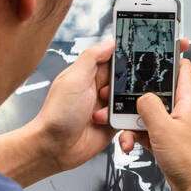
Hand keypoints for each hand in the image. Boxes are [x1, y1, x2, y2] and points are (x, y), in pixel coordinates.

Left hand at [28, 37, 119, 175]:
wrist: (55, 148)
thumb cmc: (57, 115)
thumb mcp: (73, 79)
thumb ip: (91, 58)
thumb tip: (108, 42)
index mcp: (88, 74)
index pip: (113, 59)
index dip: (124, 59)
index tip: (135, 61)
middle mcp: (98, 89)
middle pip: (126, 80)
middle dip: (125, 88)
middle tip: (110, 96)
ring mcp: (107, 107)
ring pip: (130, 100)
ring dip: (122, 108)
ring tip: (102, 116)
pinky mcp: (114, 124)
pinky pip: (130, 119)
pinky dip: (127, 123)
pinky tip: (112, 125)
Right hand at [105, 38, 188, 153]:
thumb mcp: (164, 128)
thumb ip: (149, 105)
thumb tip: (140, 95)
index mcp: (189, 99)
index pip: (181, 67)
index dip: (167, 57)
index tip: (150, 51)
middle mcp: (183, 109)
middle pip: (156, 91)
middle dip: (137, 97)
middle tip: (123, 102)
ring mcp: (175, 125)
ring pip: (148, 113)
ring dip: (134, 121)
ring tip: (127, 132)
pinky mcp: (168, 140)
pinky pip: (148, 130)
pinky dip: (137, 136)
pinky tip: (131, 144)